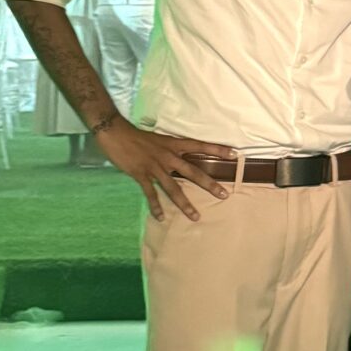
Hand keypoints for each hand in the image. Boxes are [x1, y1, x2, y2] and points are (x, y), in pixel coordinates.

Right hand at [97, 115, 233, 220]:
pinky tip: (160, 217)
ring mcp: (155, 166)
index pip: (200, 146)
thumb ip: (171, 150)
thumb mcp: (160, 140)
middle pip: (192, 171)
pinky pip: (150, 193)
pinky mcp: (141, 174)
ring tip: (195, 216)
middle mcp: (168, 156)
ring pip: (173, 187)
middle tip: (224, 195)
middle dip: (209, 184)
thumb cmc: (138, 136)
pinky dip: (156, 206)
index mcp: (174, 144)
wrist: (116, 132)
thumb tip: (182, 160)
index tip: (235, 154)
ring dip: (184, 203)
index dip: (217, 149)